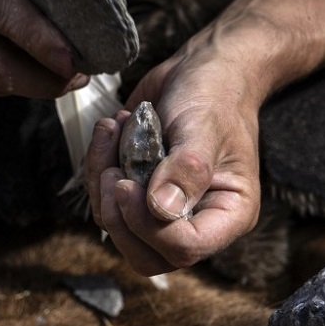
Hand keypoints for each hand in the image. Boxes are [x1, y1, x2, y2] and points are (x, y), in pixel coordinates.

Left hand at [84, 30, 263, 275]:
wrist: (203, 69)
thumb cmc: (215, 95)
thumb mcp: (203, 128)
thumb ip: (185, 170)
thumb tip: (160, 209)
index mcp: (228, 214)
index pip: (185, 248)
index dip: (148, 226)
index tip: (126, 183)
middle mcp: (197, 220)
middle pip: (147, 256)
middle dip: (118, 218)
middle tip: (111, 173)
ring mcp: (164, 210)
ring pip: (118, 227)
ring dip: (101, 181)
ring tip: (114, 131)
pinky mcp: (138, 192)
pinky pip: (104, 200)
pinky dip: (96, 165)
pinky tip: (111, 130)